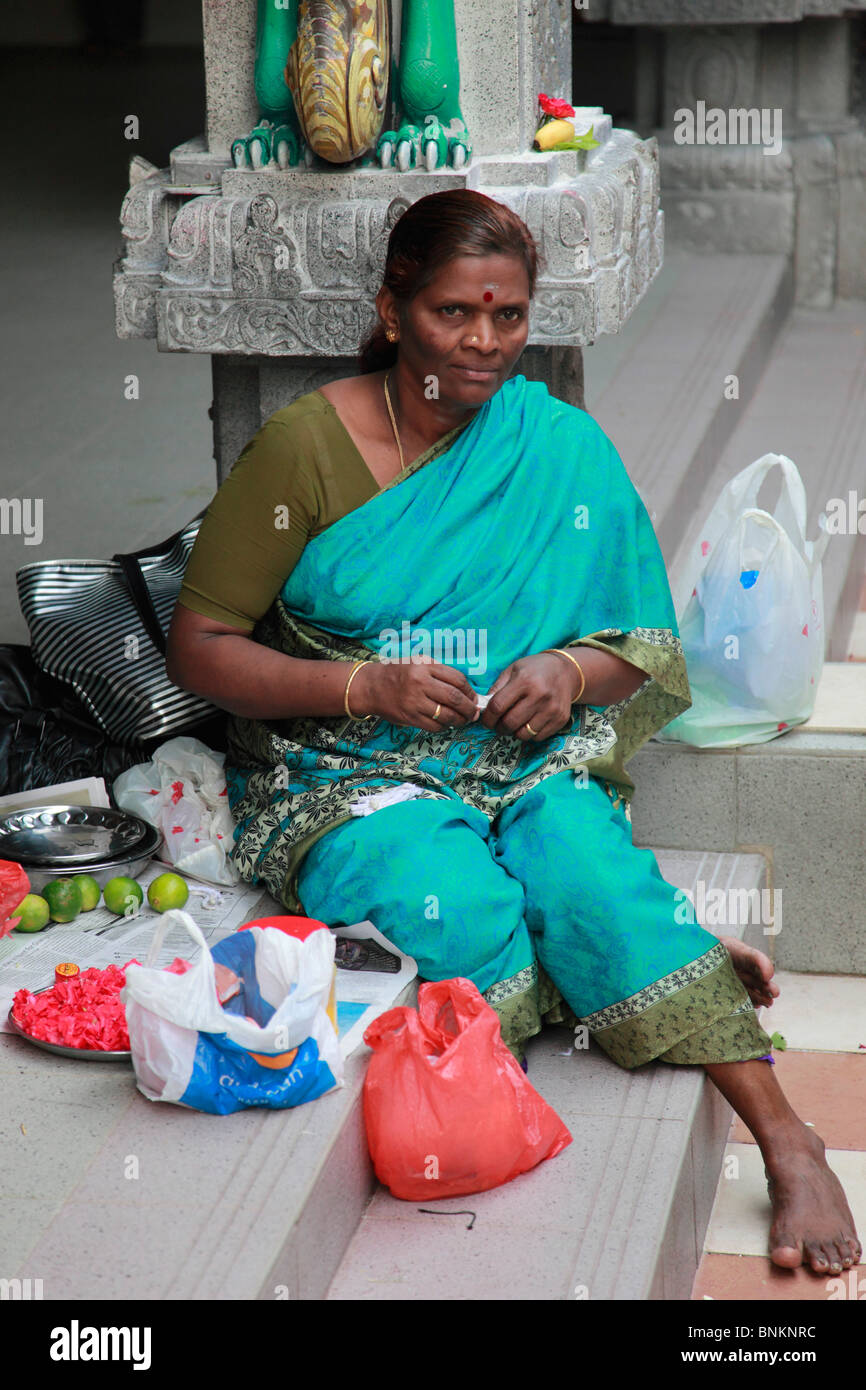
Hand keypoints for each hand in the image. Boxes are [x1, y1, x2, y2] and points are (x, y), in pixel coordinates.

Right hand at [350, 658, 478, 732]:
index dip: (470, 691)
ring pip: (446, 715)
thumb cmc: (398, 672)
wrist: (371, 686)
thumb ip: (439, 670)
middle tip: (474, 713)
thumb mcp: (418, 662)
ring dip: (459, 720)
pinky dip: (444, 726)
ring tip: (464, 720)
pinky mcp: (409, 717)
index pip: (457, 679)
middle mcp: (420, 683)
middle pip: (454, 698)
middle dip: (469, 708)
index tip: (474, 698)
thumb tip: (465, 689)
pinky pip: (434, 726)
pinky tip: (446, 723)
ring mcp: (414, 702)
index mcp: (424, 667)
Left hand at [481, 652, 577, 739]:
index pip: (498, 706)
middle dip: (499, 728)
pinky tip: (528, 723)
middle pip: (509, 723)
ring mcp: (552, 709)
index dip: (487, 717)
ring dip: (514, 732)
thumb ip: (497, 688)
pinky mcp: (560, 719)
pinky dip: (529, 734)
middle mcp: (540, 695)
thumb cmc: (534, 669)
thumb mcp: (513, 670)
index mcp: (524, 681)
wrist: (566, 671)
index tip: (486, 720)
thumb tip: (483, 709)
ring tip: (514, 723)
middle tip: (498, 724)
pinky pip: (538, 737)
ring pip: (523, 734)